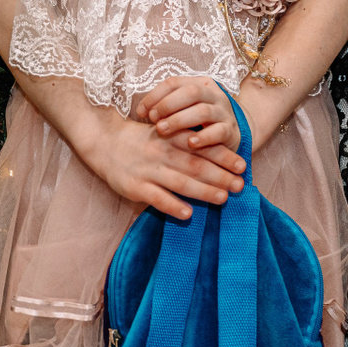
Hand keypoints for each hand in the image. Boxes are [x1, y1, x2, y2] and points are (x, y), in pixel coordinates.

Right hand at [84, 109, 245, 220]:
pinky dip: (172, 206)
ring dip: (203, 191)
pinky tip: (188, 214)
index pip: (203, 147)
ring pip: (180, 182)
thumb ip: (188, 142)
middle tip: (240, 185)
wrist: (104, 142)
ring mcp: (149, 170)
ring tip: (223, 199)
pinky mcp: (134, 187)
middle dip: (220, 176)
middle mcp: (163, 153)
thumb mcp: (166, 132)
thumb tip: (219, 156)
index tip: (242, 165)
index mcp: (172, 138)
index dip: (224, 156)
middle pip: (196, 165)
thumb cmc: (143, 140)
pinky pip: (156, 198)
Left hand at [134, 76, 245, 155]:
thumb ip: (167, 106)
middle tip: (153, 119)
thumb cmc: (198, 122)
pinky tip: (190, 143)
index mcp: (200, 84)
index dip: (155, 96)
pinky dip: (203, 137)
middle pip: (191, 92)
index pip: (174, 82)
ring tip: (162, 130)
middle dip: (168, 105)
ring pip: (203, 111)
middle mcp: (214, 95)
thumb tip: (141, 111)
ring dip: (179, 120)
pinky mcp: (230, 131)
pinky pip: (218, 131)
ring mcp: (224, 112)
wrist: (230, 134)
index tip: (141, 112)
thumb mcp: (184, 108)